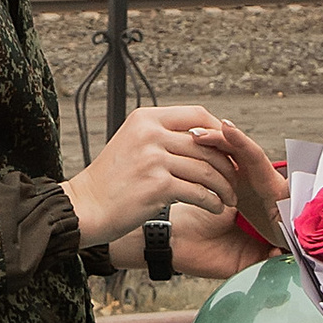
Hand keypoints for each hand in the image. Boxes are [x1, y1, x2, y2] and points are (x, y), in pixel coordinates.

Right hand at [62, 100, 239, 248]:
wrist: (86, 207)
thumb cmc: (112, 180)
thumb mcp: (134, 144)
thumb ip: (164, 136)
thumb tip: (205, 135)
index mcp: (146, 119)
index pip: (197, 114)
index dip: (220, 132)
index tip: (229, 151)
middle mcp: (150, 134)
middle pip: (207, 144)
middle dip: (228, 165)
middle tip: (236, 181)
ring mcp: (153, 159)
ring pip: (207, 169)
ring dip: (224, 187)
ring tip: (229, 198)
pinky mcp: (157, 186)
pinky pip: (198, 192)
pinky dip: (212, 202)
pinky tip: (216, 208)